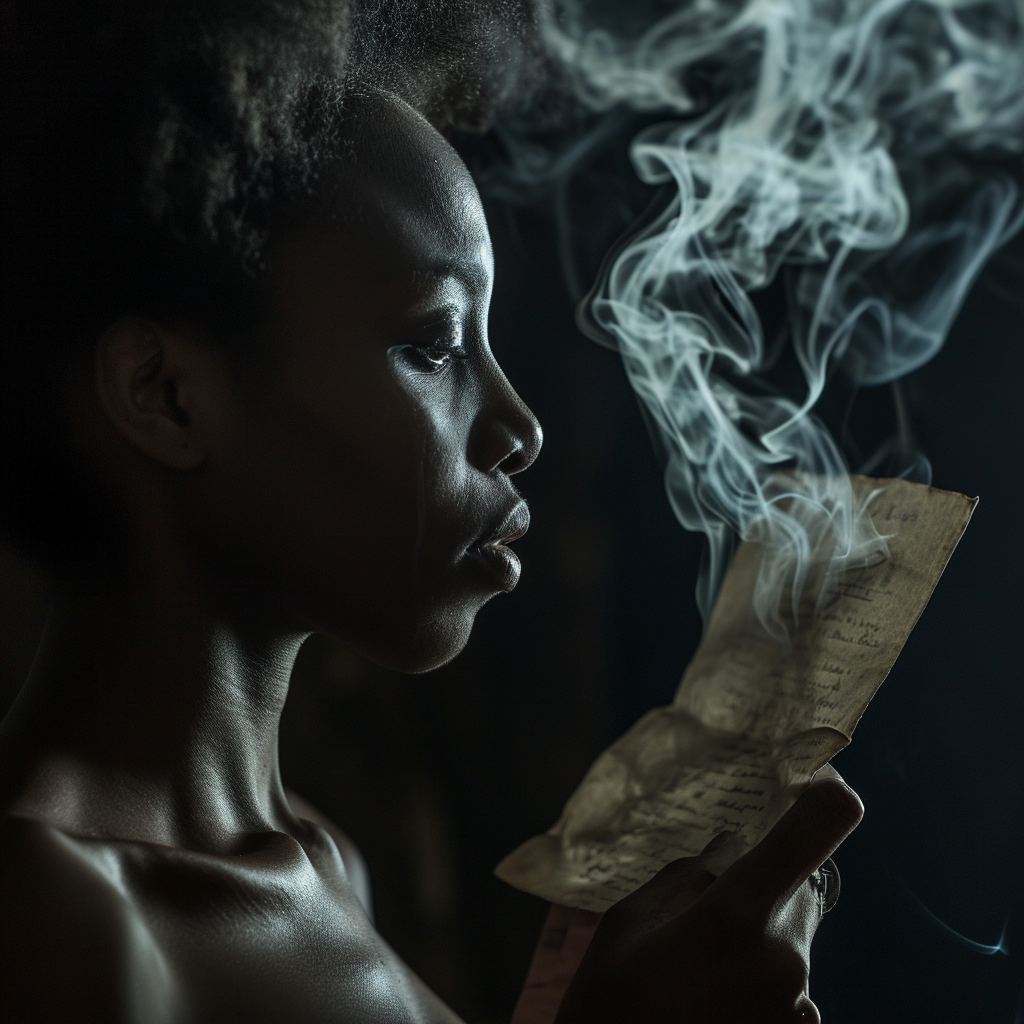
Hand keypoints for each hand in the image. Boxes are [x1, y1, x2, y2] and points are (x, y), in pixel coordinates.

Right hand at [552, 777, 863, 1023]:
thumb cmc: (608, 1011)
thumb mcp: (626, 927)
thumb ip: (683, 879)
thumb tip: (725, 854)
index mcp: (736, 915)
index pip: (819, 828)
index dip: (824, 795)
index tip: (811, 784)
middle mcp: (786, 960)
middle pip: (800, 891)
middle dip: (762, 893)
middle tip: (703, 923)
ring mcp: (800, 1012)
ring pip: (792, 946)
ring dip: (757, 949)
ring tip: (695, 983)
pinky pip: (790, 995)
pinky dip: (758, 992)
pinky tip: (709, 1010)